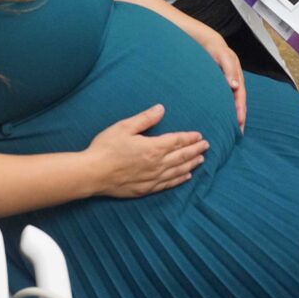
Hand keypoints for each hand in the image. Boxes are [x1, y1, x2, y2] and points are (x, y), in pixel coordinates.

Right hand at [85, 105, 208, 197]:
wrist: (93, 173)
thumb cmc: (105, 148)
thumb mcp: (123, 127)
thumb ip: (145, 119)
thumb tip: (161, 109)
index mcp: (153, 147)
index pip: (177, 141)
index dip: (189, 138)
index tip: (199, 136)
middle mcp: (157, 164)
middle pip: (181, 156)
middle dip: (195, 150)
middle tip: (206, 146)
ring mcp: (152, 178)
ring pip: (178, 171)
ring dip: (191, 164)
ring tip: (201, 159)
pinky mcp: (146, 189)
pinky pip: (168, 184)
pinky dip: (180, 179)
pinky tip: (186, 177)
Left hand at [199, 33, 246, 131]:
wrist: (204, 41)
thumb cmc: (214, 48)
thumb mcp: (222, 54)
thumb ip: (228, 69)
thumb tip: (235, 86)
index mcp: (236, 76)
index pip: (240, 96)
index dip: (240, 109)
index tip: (239, 122)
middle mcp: (233, 82)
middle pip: (238, 102)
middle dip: (239, 117)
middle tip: (238, 132)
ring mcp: (225, 84)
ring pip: (231, 102)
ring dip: (232, 115)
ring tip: (231, 129)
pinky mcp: (217, 85)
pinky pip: (223, 99)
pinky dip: (223, 108)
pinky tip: (220, 118)